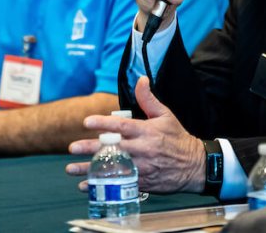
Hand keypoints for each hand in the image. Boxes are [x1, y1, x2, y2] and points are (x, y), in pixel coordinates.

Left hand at [66, 76, 204, 193]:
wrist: (194, 166)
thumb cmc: (177, 138)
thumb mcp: (165, 115)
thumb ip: (149, 99)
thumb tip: (141, 79)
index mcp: (146, 131)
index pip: (122, 127)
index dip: (103, 124)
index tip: (86, 122)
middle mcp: (142, 150)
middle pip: (113, 149)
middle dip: (91, 149)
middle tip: (72, 147)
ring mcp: (142, 168)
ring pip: (113, 168)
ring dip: (91, 170)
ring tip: (71, 169)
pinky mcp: (143, 182)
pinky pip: (119, 184)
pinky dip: (103, 186)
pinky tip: (87, 186)